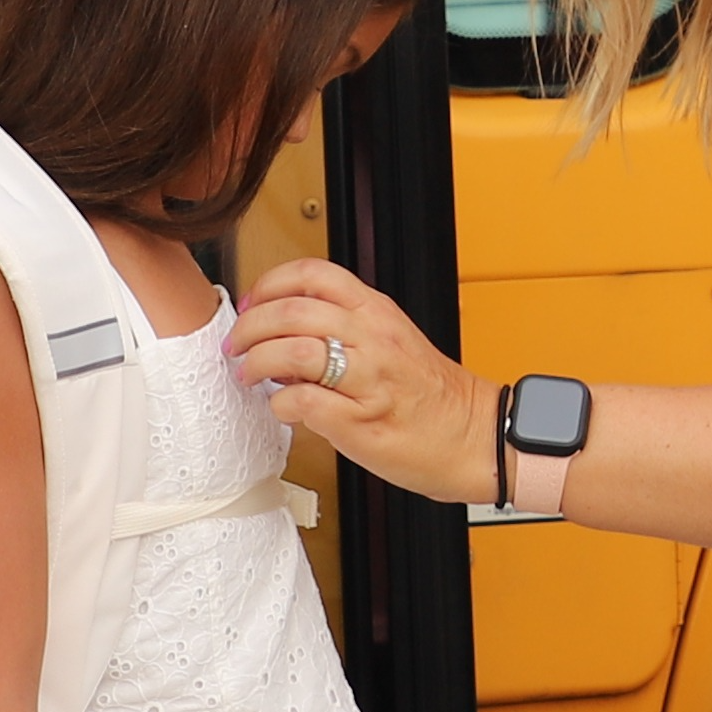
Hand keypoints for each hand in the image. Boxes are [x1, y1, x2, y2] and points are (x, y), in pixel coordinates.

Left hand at [228, 257, 496, 502]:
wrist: (474, 437)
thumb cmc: (430, 397)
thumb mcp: (389, 341)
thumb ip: (342, 331)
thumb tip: (283, 337)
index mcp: (377, 312)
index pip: (312, 274)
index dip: (269, 284)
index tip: (251, 304)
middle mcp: (373, 338)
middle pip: (292, 310)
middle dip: (250, 327)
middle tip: (237, 346)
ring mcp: (369, 379)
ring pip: (294, 352)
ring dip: (257, 363)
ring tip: (250, 376)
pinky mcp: (362, 421)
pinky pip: (304, 402)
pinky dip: (281, 404)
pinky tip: (284, 409)